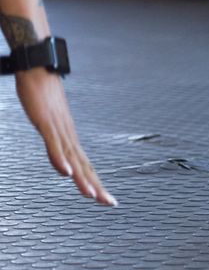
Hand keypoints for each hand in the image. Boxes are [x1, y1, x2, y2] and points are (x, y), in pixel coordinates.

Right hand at [17, 70, 115, 205]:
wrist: (37, 66)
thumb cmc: (42, 91)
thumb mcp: (47, 120)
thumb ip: (53, 138)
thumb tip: (59, 152)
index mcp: (69, 136)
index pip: (86, 164)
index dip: (95, 182)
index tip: (106, 199)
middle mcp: (68, 134)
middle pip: (85, 165)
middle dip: (97, 186)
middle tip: (109, 204)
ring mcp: (58, 128)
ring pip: (73, 158)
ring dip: (83, 178)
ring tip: (92, 196)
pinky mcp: (46, 122)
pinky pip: (54, 144)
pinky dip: (60, 159)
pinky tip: (67, 173)